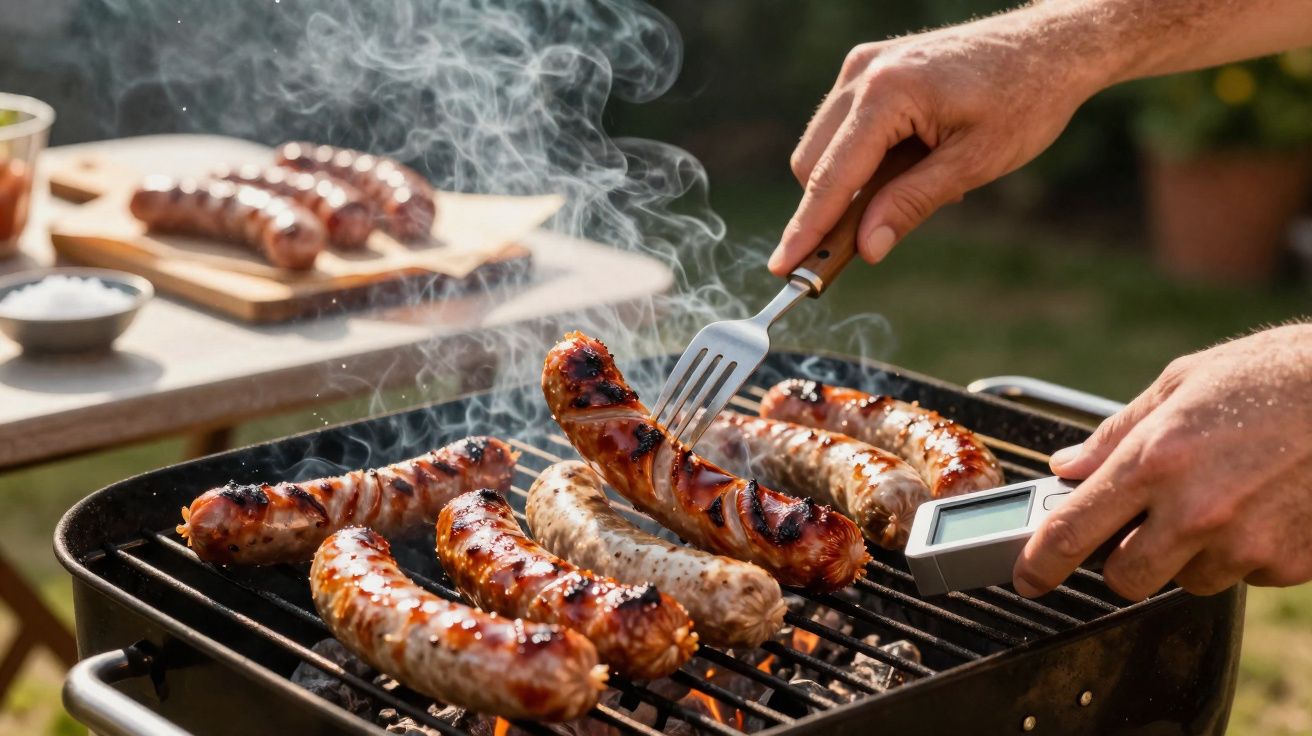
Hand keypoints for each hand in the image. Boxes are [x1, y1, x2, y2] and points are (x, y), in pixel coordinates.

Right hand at [768, 13, 1103, 274]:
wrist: (1053, 45)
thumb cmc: (1025, 98)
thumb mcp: (973, 163)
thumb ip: (910, 204)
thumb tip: (866, 249)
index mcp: (887, 93)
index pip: (831, 177)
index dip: (807, 229)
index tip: (784, 269)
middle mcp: (863, 72)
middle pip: (813, 163)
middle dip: (830, 209)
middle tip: (870, 241)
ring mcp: (862, 65)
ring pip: (823, 147)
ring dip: (851, 183)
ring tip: (919, 180)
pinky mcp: (870, 67)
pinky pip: (843, 128)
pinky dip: (863, 158)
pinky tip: (914, 159)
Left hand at [1012, 324, 1311, 600]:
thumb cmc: (1274, 376)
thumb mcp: (1181, 382)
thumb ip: (1116, 434)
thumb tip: (1069, 468)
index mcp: (1155, 459)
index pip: (1073, 530)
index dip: (1040, 562)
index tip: (1028, 577)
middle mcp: (1195, 510)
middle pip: (1124, 578)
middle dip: (1121, 560)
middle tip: (1140, 525)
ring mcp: (1245, 542)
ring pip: (1187, 579)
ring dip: (1188, 553)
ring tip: (1220, 496)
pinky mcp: (1288, 563)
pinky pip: (1243, 575)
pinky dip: (1243, 550)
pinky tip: (1261, 504)